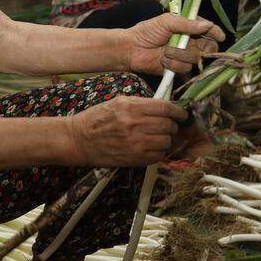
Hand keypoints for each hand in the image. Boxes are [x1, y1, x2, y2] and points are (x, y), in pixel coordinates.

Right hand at [69, 95, 187, 165]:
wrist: (79, 140)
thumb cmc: (96, 120)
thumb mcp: (117, 102)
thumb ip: (141, 103)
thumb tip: (163, 106)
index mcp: (131, 107)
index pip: (165, 108)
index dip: (178, 111)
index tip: (181, 114)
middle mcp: (135, 124)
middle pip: (168, 125)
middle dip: (172, 126)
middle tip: (169, 126)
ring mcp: (135, 143)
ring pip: (166, 141)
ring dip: (165, 140)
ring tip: (158, 137)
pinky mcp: (134, 158)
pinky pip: (158, 156)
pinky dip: (158, 152)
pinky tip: (151, 147)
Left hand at [125, 14, 223, 76]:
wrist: (132, 49)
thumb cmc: (147, 31)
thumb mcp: (166, 22)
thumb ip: (187, 24)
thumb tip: (208, 25)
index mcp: (189, 27)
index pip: (208, 30)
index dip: (216, 33)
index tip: (220, 36)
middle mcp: (190, 42)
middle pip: (208, 47)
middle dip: (199, 47)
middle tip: (188, 43)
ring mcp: (185, 56)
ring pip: (196, 59)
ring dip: (180, 54)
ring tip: (165, 50)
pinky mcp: (178, 69)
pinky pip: (184, 69)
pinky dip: (173, 64)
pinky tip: (163, 60)